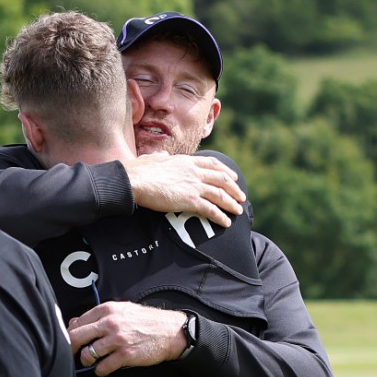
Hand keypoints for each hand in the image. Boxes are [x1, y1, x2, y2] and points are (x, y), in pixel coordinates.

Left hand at [69, 302, 188, 375]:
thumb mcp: (122, 310)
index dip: (71, 334)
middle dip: (72, 348)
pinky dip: (100, 370)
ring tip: (93, 361)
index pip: (78, 322)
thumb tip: (74, 322)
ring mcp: (118, 339)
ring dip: (87, 361)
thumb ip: (99, 316)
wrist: (170, 331)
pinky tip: (105, 368)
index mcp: (107, 310)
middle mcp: (110, 323)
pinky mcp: (126, 355)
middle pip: (77, 337)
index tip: (74, 341)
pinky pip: (103, 367)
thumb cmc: (145, 321)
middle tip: (75, 353)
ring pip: (88, 354)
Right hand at [122, 152, 244, 226]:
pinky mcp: (190, 200)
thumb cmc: (139, 171)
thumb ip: (161, 157)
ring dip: (231, 204)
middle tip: (241, 197)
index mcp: (186, 161)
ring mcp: (194, 186)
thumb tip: (162, 154)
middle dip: (234, 189)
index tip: (232, 177)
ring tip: (238, 211)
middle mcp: (194, 172)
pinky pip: (211, 209)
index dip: (225, 171)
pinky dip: (220, 216)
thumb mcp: (153, 158)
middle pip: (222, 179)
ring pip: (220, 195)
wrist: (135, 180)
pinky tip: (226, 222)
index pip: (212, 164)